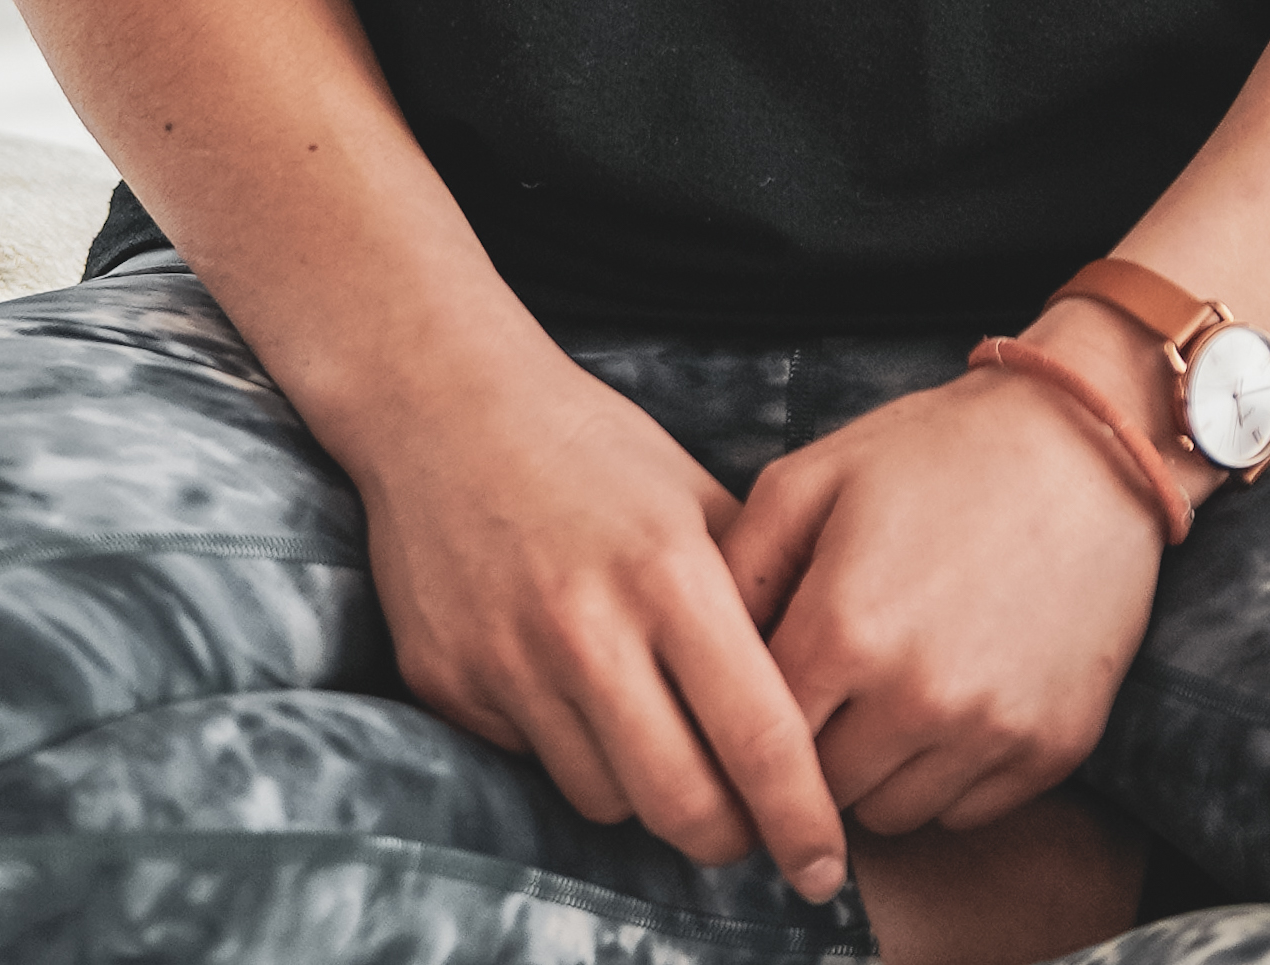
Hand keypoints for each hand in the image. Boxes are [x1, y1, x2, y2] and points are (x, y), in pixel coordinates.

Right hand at [348, 328, 849, 901]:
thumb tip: (816, 699)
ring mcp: (510, 661)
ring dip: (645, 790)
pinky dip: (569, 751)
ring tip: (653, 729)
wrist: (444, 406)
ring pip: (608, 802)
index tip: (825, 863)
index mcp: (669, 571)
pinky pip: (533, 764)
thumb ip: (754, 592)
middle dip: (729, 837)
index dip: (803, 819)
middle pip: (683, 805)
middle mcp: (588, 626)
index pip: (759, 736)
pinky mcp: (448, 684)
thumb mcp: (693, 494)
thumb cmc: (588, 448)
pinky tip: (571, 688)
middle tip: (746, 824)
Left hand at [715, 354, 1173, 836]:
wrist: (1085, 443)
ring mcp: (990, 731)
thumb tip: (688, 649)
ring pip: (890, 814)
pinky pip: (964, 810)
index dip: (746, 722)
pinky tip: (950, 696)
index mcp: (843, 631)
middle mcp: (915, 700)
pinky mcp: (1052, 750)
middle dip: (810, 748)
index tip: (751, 703)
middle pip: (820, 791)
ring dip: (876, 769)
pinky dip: (945, 774)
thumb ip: (739, 565)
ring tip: (889, 686)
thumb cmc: (939, 450)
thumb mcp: (815, 476)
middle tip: (827, 686)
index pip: (757, 739)